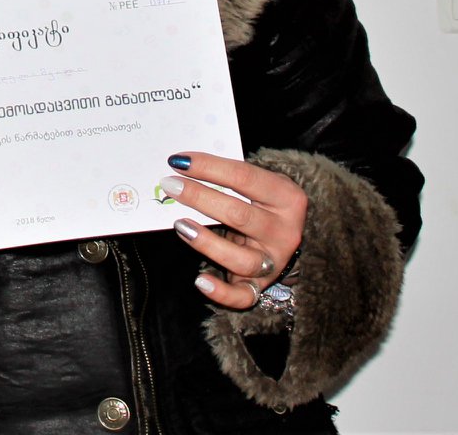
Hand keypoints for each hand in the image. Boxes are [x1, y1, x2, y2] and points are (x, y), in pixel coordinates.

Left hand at [162, 151, 306, 310]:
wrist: (285, 236)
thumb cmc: (261, 203)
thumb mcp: (257, 185)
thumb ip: (228, 177)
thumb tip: (181, 165)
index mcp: (287, 198)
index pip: (245, 178)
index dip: (210, 167)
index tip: (178, 161)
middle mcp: (284, 231)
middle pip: (240, 215)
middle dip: (200, 198)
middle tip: (170, 185)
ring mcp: (273, 261)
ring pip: (242, 259)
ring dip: (207, 242)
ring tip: (180, 225)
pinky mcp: (260, 286)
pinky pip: (243, 296)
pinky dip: (222, 292)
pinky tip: (200, 280)